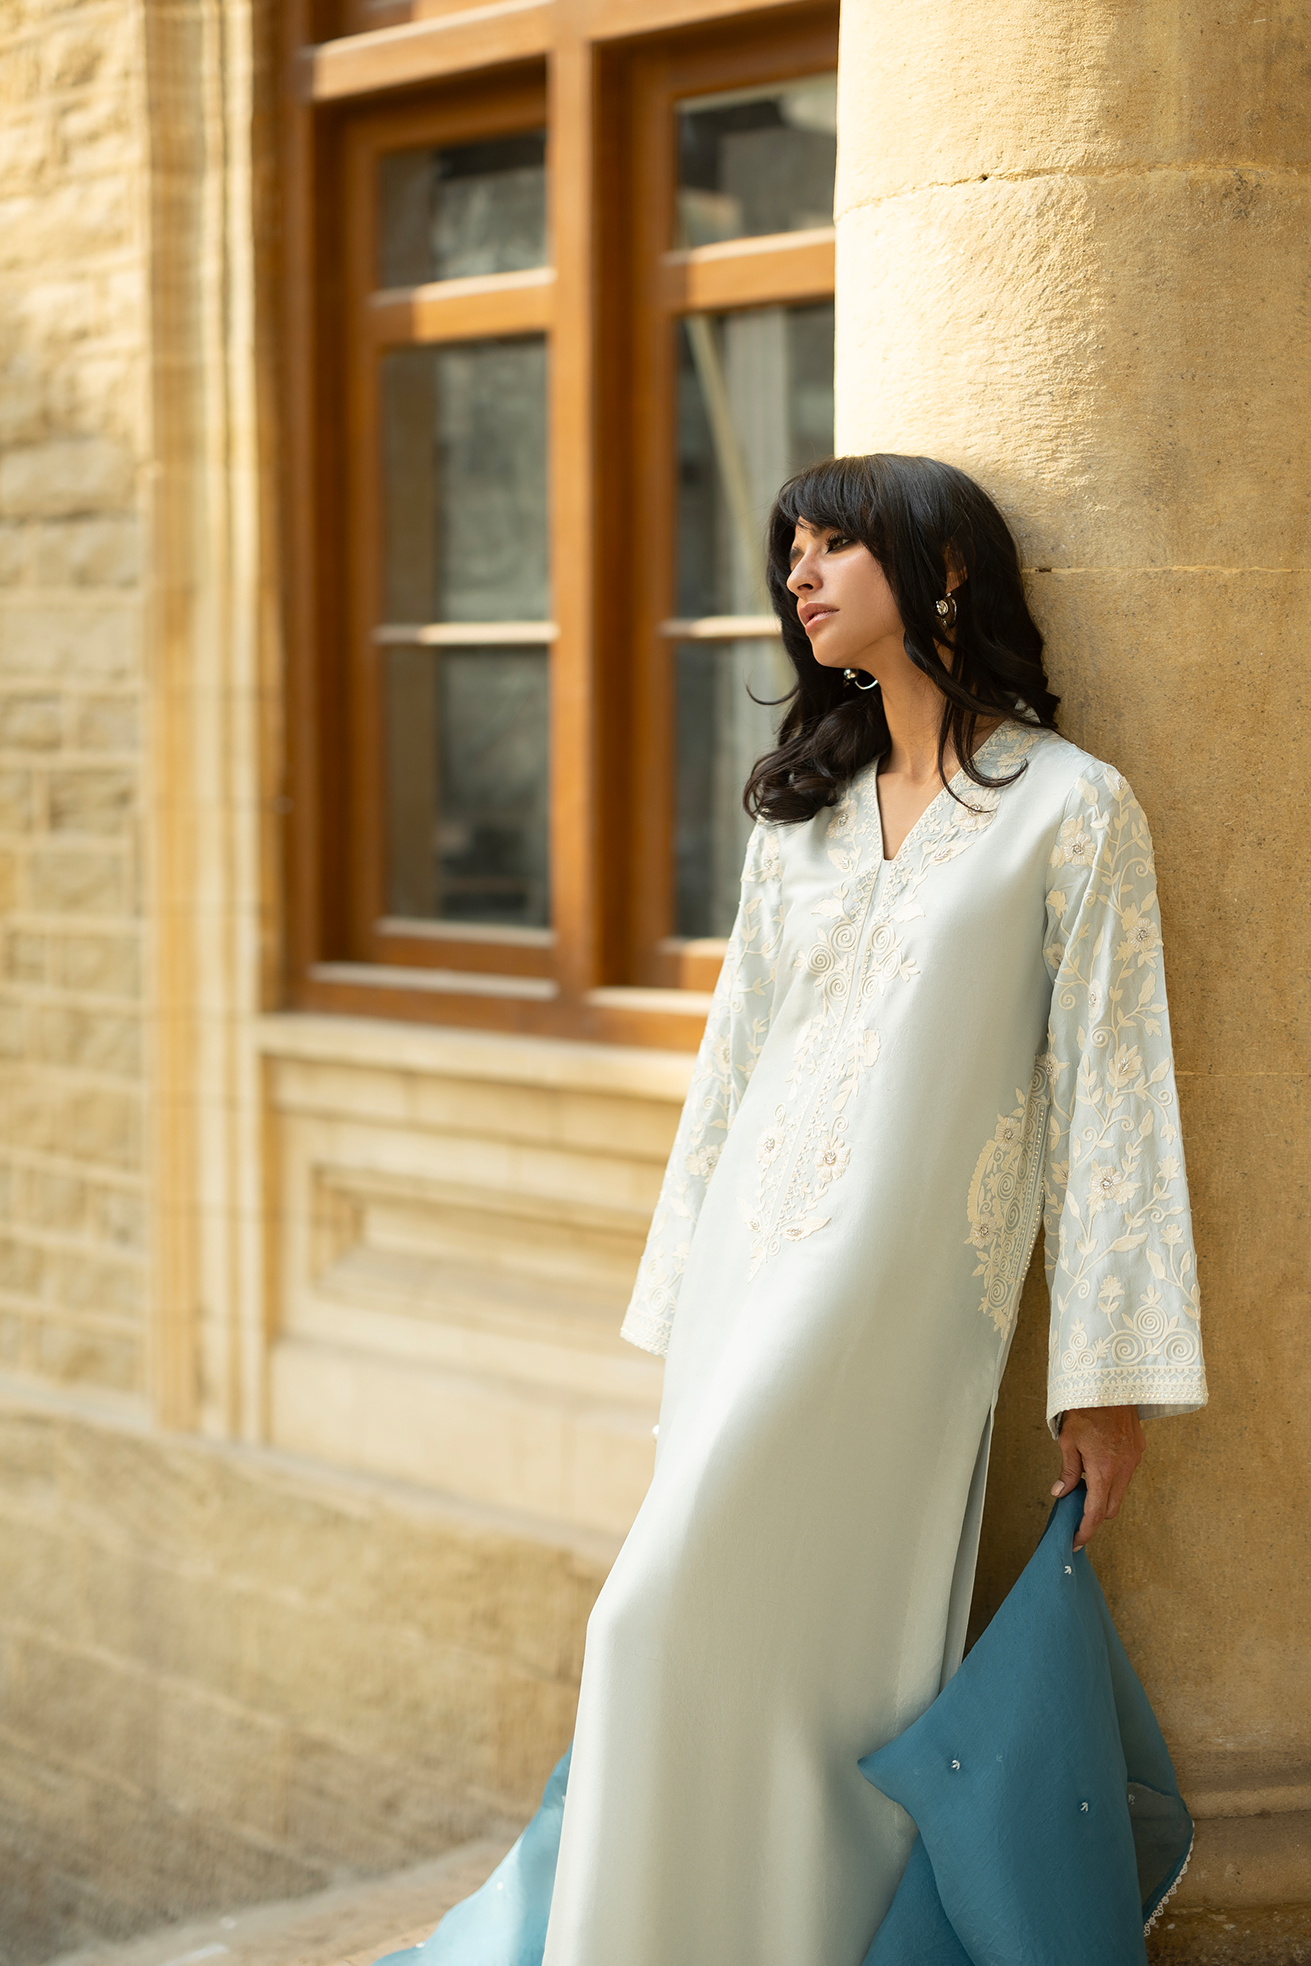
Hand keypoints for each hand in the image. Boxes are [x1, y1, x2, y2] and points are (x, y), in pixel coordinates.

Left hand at [1052, 1404, 1144, 1551]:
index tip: (1077, 1540)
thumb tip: (1062, 1492)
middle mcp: (1123, 1469)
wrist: (1108, 1384)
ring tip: (1085, 1486)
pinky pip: (1126, 1475)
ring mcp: (1134, 1460)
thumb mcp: (1068, 1441)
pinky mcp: (1138, 1450)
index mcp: (1103, 1470)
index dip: (1085, 1531)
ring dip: (1104, 1496)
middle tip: (1075, 1513)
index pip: (1095, 1513)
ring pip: (1120, 1493)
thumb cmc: (1085, 1410)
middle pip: (1110, 1509)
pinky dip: (1113, 1479)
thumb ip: (1068, 1471)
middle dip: (1094, 1516)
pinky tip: (1098, 1468)